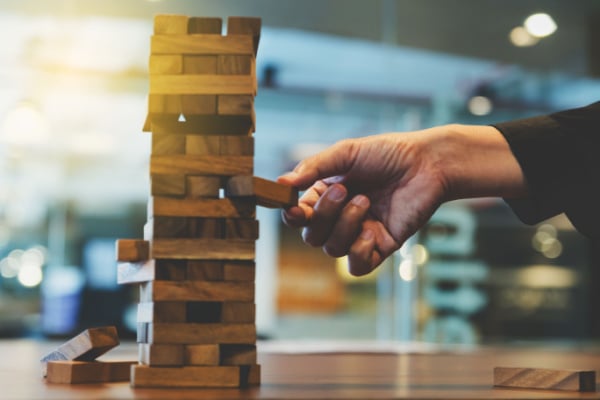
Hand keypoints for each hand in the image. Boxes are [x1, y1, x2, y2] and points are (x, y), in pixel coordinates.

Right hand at [278, 125, 524, 275]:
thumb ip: (313, 167)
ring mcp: (360, 233)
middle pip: (312, 236)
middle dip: (323, 215)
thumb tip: (281, 183)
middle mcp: (340, 217)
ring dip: (345, 225)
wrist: (428, 163)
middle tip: (344, 190)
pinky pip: (357, 266)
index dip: (293, 215)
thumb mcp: (346, 152)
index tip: (294, 207)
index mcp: (326, 195)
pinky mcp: (381, 246)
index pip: (298, 215)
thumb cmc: (387, 153)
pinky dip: (358, 252)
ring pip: (332, 249)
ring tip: (366, 200)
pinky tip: (370, 232)